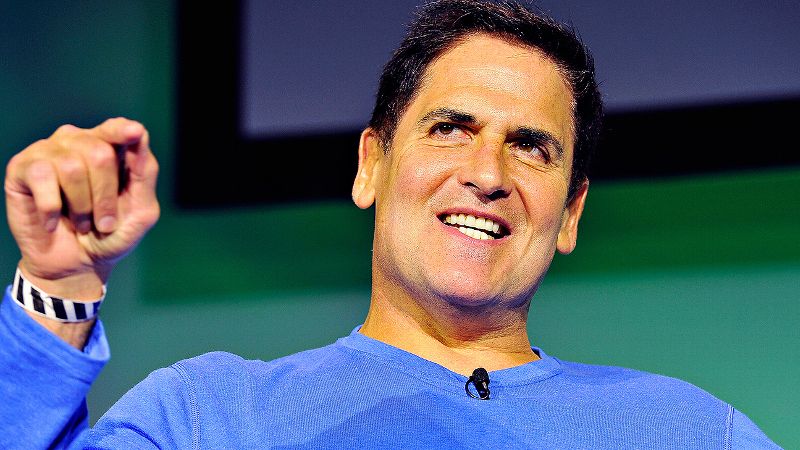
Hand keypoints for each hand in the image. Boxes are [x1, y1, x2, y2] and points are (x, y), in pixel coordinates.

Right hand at [4, 118, 159, 299]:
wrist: (76, 266)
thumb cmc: (111, 235)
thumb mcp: (140, 211)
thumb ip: (144, 173)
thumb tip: (140, 135)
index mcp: (110, 148)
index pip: (117, 129)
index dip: (124, 131)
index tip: (134, 133)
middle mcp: (79, 141)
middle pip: (99, 152)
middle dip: (105, 197)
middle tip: (103, 223)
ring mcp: (50, 151)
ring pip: (72, 167)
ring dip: (81, 207)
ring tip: (81, 222)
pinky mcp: (23, 167)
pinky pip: (42, 178)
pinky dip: (53, 209)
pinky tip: (54, 222)